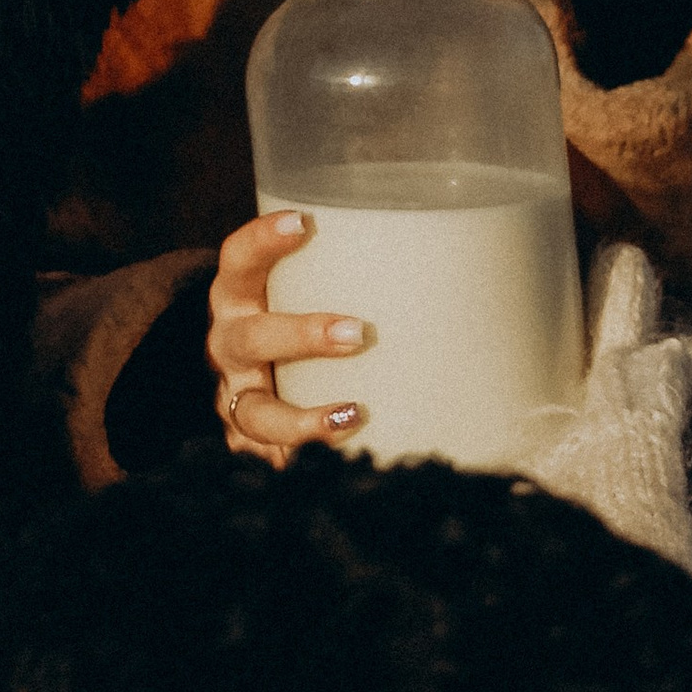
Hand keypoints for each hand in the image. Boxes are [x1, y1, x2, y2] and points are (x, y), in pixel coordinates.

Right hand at [206, 210, 367, 468]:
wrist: (241, 376)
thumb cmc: (291, 317)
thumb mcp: (299, 289)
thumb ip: (351, 273)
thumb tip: (463, 257)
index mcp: (238, 296)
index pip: (239, 259)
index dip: (262, 240)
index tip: (303, 223)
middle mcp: (228, 345)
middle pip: (251, 338)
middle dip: (301, 335)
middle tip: (357, 332)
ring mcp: (232, 398)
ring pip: (254, 412)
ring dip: (301, 419)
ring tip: (352, 417)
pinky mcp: (245, 443)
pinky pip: (267, 460)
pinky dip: (299, 464)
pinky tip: (337, 468)